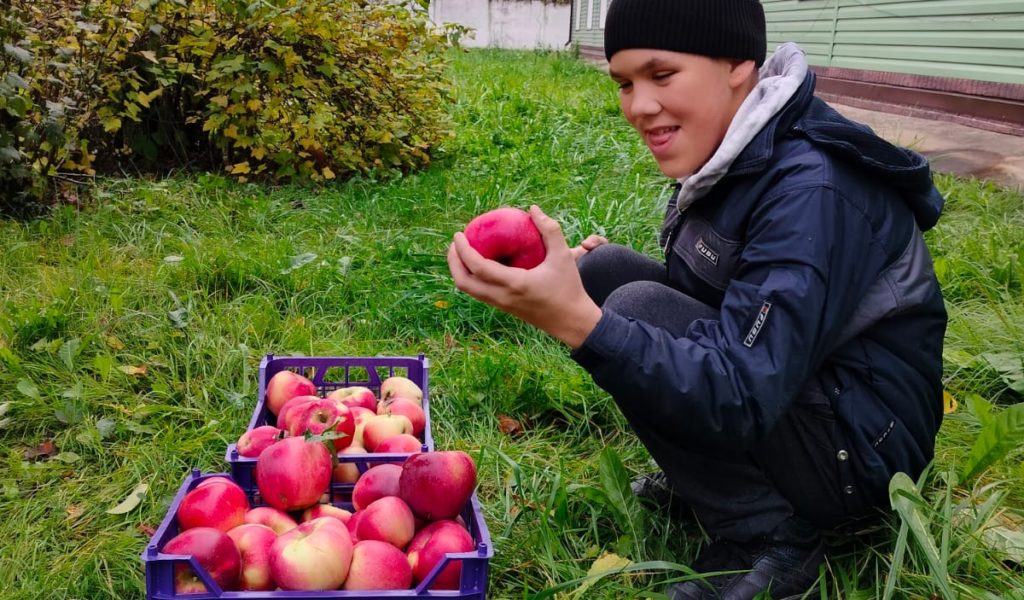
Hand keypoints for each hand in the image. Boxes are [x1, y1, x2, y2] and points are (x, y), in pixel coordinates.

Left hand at [448, 205, 602, 348]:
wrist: (572, 322)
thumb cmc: (569, 288)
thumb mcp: (563, 256)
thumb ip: (550, 230)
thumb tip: (533, 209)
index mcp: (514, 284)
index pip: (478, 268)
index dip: (463, 250)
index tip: (458, 234)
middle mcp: (502, 297)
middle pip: (464, 283)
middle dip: (454, 262)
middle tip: (456, 243)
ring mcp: (501, 305)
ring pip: (469, 290)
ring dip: (460, 271)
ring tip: (463, 252)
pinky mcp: (504, 308)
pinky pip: (479, 293)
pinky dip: (472, 278)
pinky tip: (480, 263)